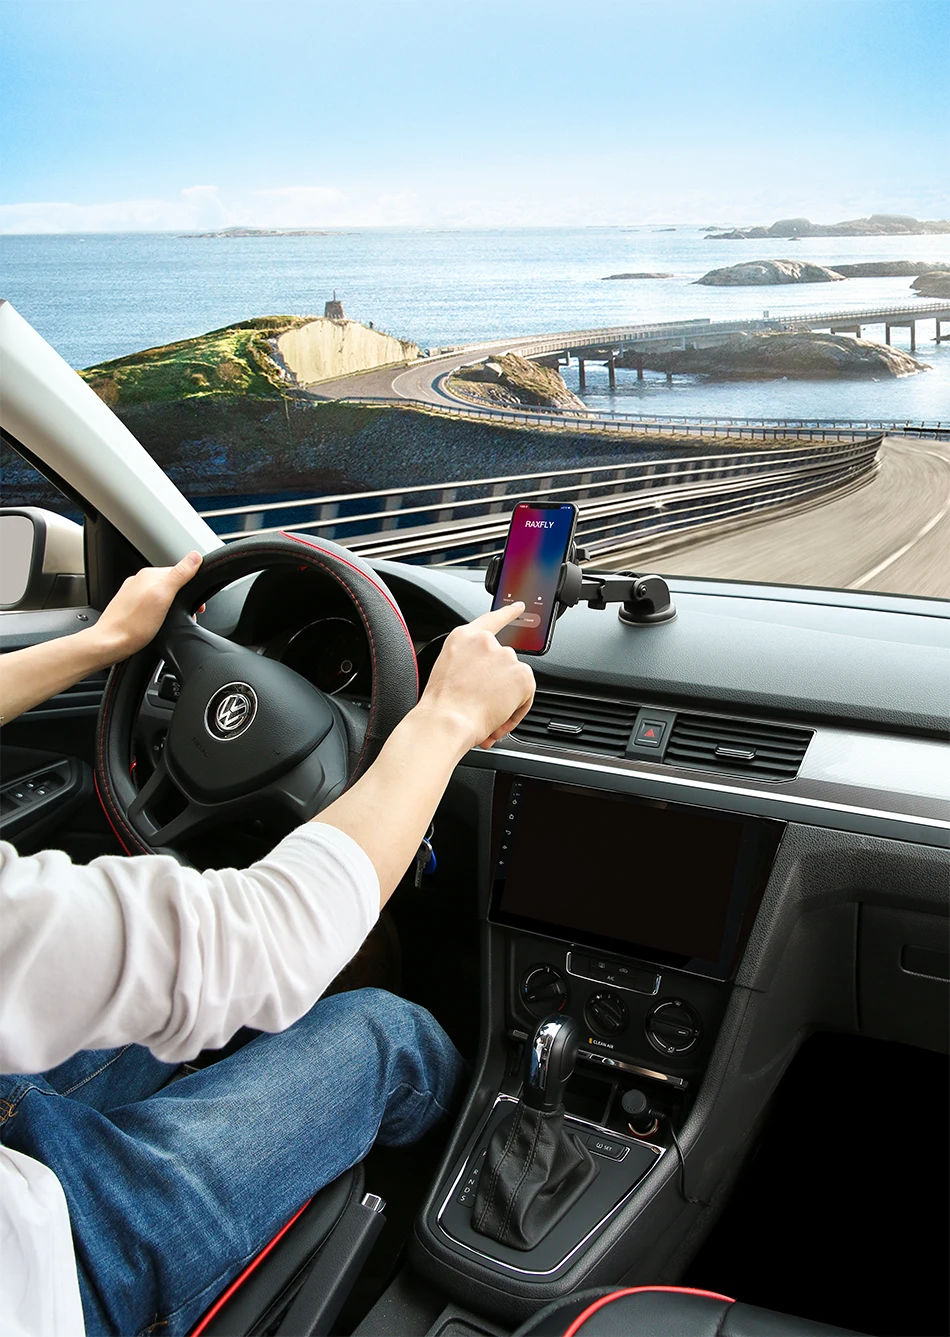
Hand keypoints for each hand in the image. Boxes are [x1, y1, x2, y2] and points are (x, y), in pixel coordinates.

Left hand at [93, 551, 202, 662]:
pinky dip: (158, 614)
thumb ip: (180, 575)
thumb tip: (195, 556)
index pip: (179, 572)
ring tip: (168, 621)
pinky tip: (156, 624)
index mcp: (149, 575)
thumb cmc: (134, 625)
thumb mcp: (163, 597)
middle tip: (183, 616)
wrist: (110, 644)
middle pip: (170, 584)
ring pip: (161, 596)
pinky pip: (151, 605)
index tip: (196, 605)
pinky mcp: (130, 607)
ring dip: (170, 607)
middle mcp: (139, 581)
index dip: (191, 588)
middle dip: (181, 599)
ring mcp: (133, 594)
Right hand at [418, 602, 535, 751]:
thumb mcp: (447, 671)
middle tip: (483, 703)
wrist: (448, 720)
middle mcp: (485, 642)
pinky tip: (499, 716)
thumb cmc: (441, 705)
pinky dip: (517, 709)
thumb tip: (482, 683)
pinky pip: (526, 694)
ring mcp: (505, 655)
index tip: (520, 607)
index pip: (490, 620)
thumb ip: (468, 664)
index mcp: (463, 638)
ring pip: (514, 680)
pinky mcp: (521, 673)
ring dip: (506, 697)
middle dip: (498, 684)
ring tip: (486, 714)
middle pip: (503, 662)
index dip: (507, 613)